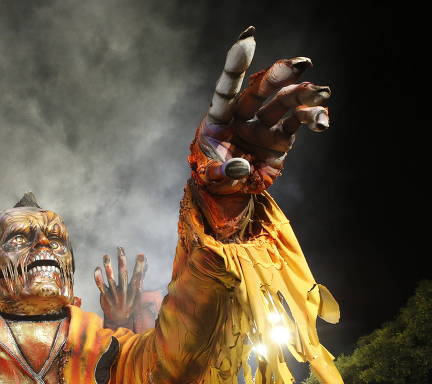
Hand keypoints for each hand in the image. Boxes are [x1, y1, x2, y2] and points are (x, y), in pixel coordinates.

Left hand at [94, 247, 146, 329]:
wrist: (120, 320)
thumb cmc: (130, 303)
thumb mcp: (138, 291)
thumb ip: (141, 275)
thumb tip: (145, 260)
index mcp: (134, 291)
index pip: (138, 277)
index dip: (140, 266)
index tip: (141, 256)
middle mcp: (124, 292)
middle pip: (123, 275)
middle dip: (122, 262)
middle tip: (120, 249)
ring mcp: (114, 295)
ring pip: (110, 279)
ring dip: (108, 267)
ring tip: (106, 256)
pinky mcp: (105, 297)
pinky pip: (101, 287)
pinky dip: (98, 278)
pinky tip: (97, 268)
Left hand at [192, 26, 330, 195]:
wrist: (230, 192)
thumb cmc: (213, 178)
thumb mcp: (210, 177)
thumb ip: (222, 171)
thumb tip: (241, 166)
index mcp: (219, 118)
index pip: (226, 89)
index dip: (236, 67)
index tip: (247, 41)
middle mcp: (242, 115)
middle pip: (260, 91)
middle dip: (279, 75)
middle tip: (300, 64)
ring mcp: (264, 124)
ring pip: (285, 102)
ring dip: (304, 95)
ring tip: (322, 92)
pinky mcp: (281, 137)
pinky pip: (299, 122)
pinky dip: (313, 118)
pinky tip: (323, 122)